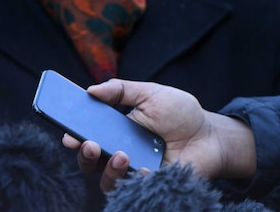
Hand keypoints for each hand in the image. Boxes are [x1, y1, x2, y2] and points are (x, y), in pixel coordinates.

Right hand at [62, 79, 255, 190]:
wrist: (212, 136)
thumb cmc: (180, 113)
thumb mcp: (150, 93)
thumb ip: (121, 89)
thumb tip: (91, 89)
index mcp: (114, 130)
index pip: (85, 136)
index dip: (72, 137)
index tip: (68, 135)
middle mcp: (119, 152)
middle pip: (90, 162)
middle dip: (84, 155)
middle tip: (89, 144)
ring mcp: (134, 171)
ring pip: (107, 181)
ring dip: (108, 169)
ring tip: (121, 155)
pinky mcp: (152, 185)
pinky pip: (135, 190)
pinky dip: (137, 180)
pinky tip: (145, 169)